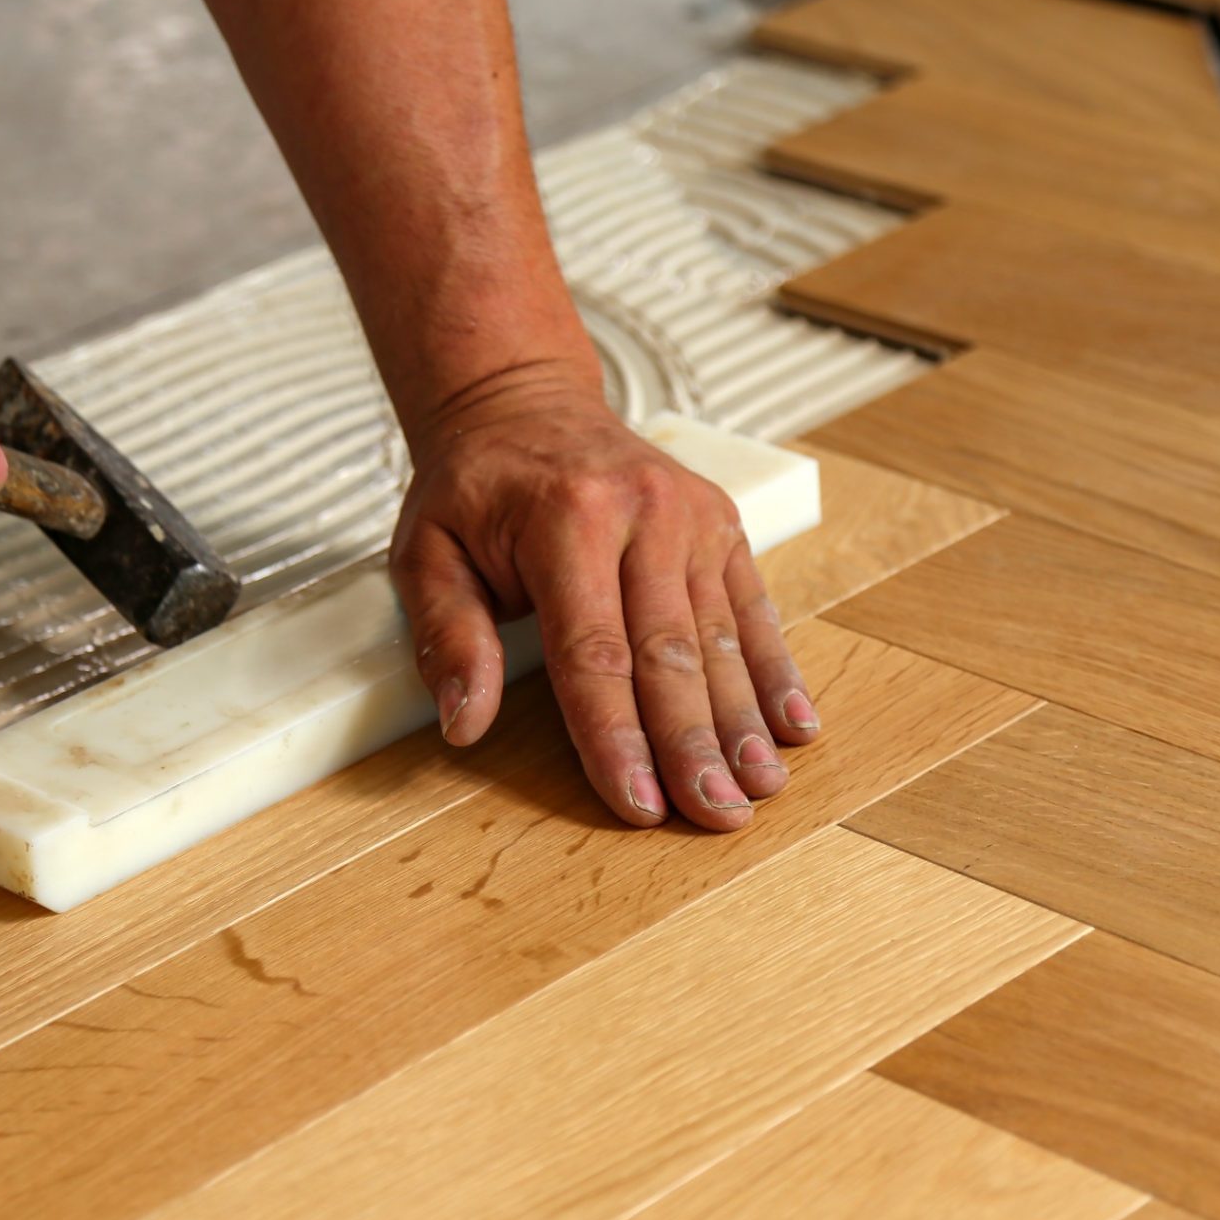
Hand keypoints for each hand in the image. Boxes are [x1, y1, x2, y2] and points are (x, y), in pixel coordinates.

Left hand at [391, 362, 820, 830]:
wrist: (524, 403)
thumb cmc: (473, 489)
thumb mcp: (425, 551)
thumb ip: (448, 637)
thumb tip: (464, 724)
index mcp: (567, 520)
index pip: (593, 654)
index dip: (616, 737)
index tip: (637, 805)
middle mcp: (642, 514)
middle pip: (670, 654)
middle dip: (693, 745)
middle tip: (717, 815)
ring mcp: (692, 517)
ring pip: (719, 638)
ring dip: (742, 721)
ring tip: (760, 788)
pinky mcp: (722, 524)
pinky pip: (753, 608)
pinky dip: (775, 671)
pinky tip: (794, 727)